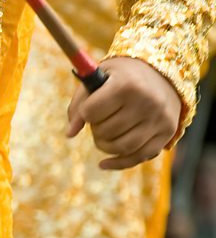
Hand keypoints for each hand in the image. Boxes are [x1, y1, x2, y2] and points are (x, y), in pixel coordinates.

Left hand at [66, 57, 181, 169]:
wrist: (162, 72)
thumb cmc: (121, 76)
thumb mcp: (98, 78)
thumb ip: (79, 104)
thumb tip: (69, 134)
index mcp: (126, 84)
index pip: (91, 111)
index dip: (85, 113)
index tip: (89, 109)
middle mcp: (147, 102)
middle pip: (106, 131)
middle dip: (95, 129)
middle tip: (99, 121)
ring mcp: (159, 119)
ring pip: (122, 147)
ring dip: (104, 146)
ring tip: (103, 135)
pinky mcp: (168, 132)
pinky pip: (140, 156)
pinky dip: (119, 163)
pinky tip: (103, 164)